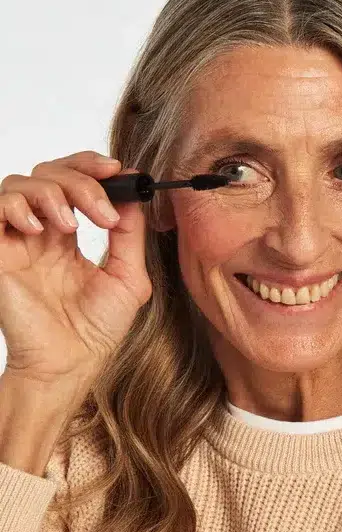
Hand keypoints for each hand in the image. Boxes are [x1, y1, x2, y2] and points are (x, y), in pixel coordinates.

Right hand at [0, 151, 151, 392]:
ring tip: (70, 225)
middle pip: (50, 174)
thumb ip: (130, 235)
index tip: (117, 170)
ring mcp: (19, 241)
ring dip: (52, 193)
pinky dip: (18, 206)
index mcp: (70, 236)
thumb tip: (134, 194)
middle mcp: (42, 233)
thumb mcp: (128, 276)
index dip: (91, 167)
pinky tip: (40, 228)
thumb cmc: (95, 329)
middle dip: (80, 177)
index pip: (74, 181)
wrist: (69, 364)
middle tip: (103, 204)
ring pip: (21, 184)